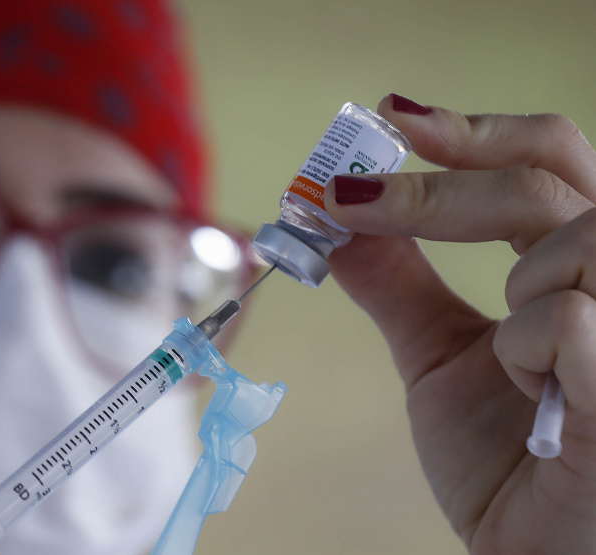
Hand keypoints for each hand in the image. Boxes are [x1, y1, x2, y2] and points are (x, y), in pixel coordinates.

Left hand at [324, 94, 595, 553]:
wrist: (527, 552)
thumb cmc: (505, 459)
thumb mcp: (440, 356)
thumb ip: (400, 284)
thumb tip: (338, 222)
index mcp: (584, 263)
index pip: (551, 155)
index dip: (475, 130)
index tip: (391, 121)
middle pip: (545, 179)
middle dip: (432, 192)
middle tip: (347, 201)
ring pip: (568, 244)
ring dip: (507, 299)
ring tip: (511, 364)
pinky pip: (573, 318)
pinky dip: (527, 351)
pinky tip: (536, 395)